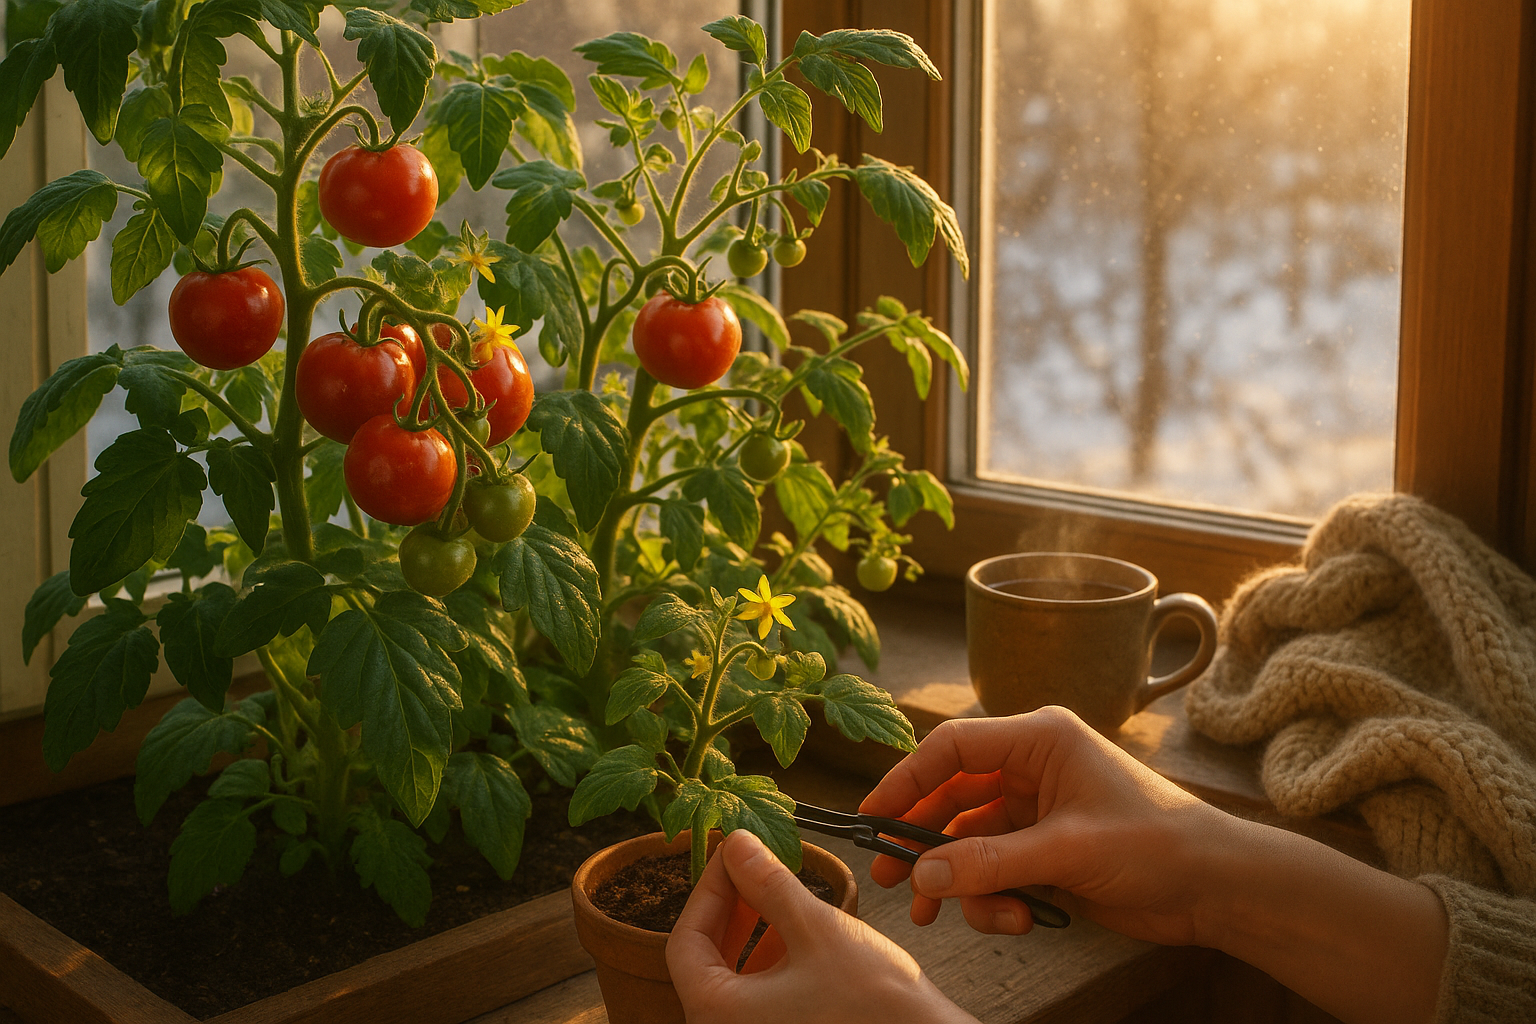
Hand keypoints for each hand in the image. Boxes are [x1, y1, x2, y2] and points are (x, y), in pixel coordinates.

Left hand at [666, 829, 976, 1023]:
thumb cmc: (877, 1007)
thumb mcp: (817, 930)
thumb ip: (769, 884)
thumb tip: (737, 845)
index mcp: (719, 1014)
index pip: (686, 942)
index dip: (708, 889)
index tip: (734, 854)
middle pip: (705, 960)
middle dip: (730, 908)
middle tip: (754, 868)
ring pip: (733, 978)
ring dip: (752, 931)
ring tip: (780, 893)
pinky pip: (759, 999)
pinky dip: (771, 960)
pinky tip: (799, 932)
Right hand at [860, 706, 1235, 943]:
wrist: (1216, 888)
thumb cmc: (1157, 845)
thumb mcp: (1067, 851)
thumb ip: (990, 863)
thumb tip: (922, 874)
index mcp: (1040, 739)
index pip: (953, 748)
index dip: (906, 779)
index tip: (873, 816)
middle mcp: (1032, 768)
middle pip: (951, 796)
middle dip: (922, 840)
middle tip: (889, 876)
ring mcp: (1037, 811)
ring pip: (968, 841)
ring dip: (955, 880)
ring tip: (937, 916)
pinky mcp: (1045, 850)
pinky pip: (994, 870)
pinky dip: (991, 898)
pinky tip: (1015, 922)